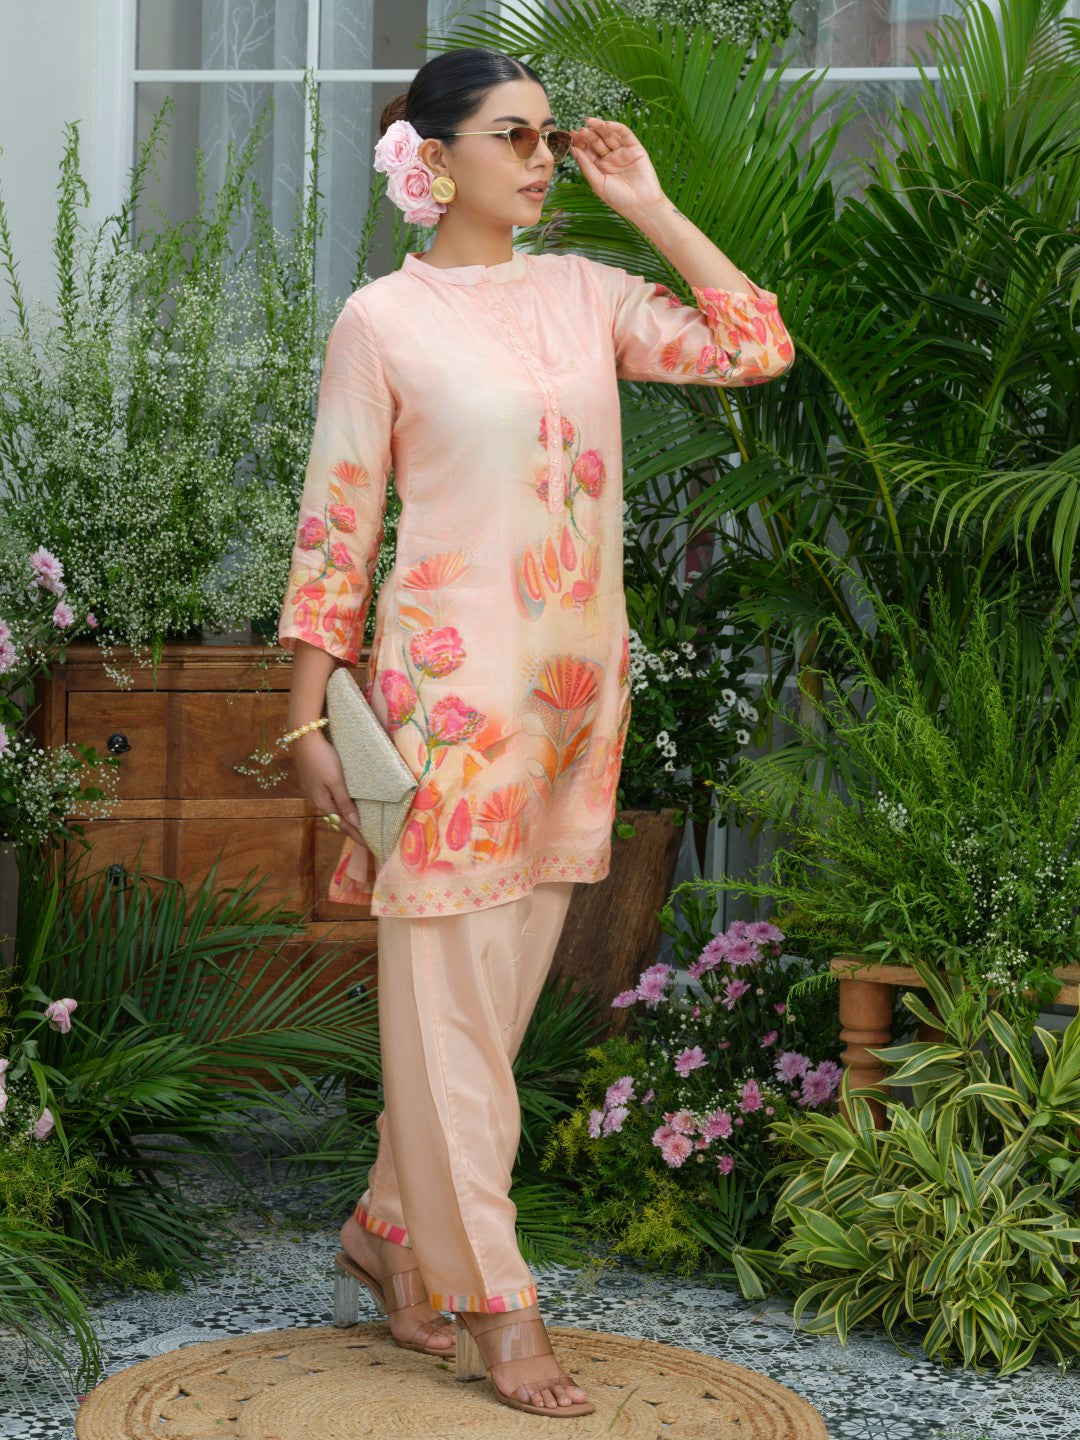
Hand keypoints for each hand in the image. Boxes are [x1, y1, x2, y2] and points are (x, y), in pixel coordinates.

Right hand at [291, 730, 364, 847]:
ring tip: (358, 824)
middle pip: (337, 820)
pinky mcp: (311, 783)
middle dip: (352, 829)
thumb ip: (345, 802)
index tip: (371, 845)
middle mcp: (316, 801)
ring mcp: (312, 792)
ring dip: (344, 818)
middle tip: (368, 837)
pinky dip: (338, 807)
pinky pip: (328, 801)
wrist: (303, 738)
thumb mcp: (336, 781)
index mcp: (323, 803)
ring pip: (332, 810)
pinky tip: (345, 805)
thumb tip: (354, 823)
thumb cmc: (323, 758)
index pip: (344, 825)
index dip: (357, 836)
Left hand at [568, 118, 665, 219]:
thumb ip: (586, 166)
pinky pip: (626, 135)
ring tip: (590, 122)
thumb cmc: (618, 199)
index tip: (572, 135)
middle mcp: (610, 159)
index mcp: (600, 167)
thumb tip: (573, 150)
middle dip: (589, 135)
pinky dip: (617, 128)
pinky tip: (608, 124)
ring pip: (610, 136)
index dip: (580, 142)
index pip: (588, 151)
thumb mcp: (598, 183)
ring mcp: (623, 153)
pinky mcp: (635, 149)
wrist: (641, 205)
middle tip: (581, 129)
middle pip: (597, 142)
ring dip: (600, 128)